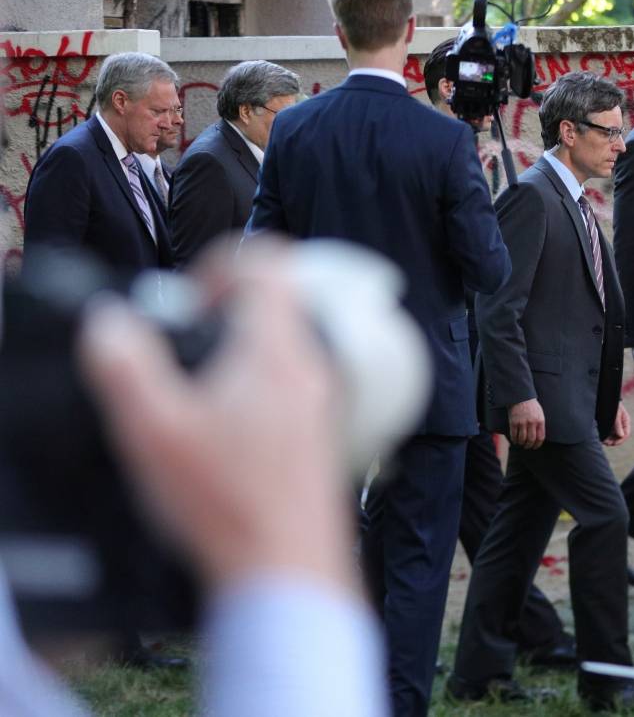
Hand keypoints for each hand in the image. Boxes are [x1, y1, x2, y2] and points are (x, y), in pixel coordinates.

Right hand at [77, 240, 353, 593]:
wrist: (287, 570)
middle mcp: (311, 369)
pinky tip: (224, 432)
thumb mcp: (153, 429)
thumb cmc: (230, 505)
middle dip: (225, 311)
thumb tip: (110, 320)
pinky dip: (257, 389)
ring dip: (240, 352)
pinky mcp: (322, 437)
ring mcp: (323, 403)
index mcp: (277, 351)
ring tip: (198, 390)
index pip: (269, 263)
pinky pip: (292, 388)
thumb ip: (125, 365)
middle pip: (278, 303)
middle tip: (186, 343)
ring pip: (285, 347)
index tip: (189, 299)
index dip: (221, 264)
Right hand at [509, 398, 545, 448]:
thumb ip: (540, 424)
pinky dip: (514, 440)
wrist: (521, 397)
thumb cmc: (531, 406)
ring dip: (521, 443)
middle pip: (531, 440)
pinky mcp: (513, 422)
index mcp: (540, 421)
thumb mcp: (540, 413)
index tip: (535, 447)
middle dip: (529, 445)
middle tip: (527, 446)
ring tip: (521, 443)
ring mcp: (522, 423)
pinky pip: (514, 435)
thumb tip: (539, 437)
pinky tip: (515, 441)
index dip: (537, 444)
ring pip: (522, 439)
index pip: (540, 437)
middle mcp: (531, 423)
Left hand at [603, 403, 630, 445]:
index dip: (620, 440)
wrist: (605, 398)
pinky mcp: (609, 425)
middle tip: (606, 443)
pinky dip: (606, 436)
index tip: (613, 443)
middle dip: (614, 441)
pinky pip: (609, 433)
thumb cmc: (612, 404)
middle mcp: (621, 424)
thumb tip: (621, 436)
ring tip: (603, 441)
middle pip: (620, 437)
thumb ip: (618, 425)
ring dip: (609, 440)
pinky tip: (601, 438)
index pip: (626, 434)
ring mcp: (615, 425)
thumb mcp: (616, 414)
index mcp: (625, 421)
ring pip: (614, 436)